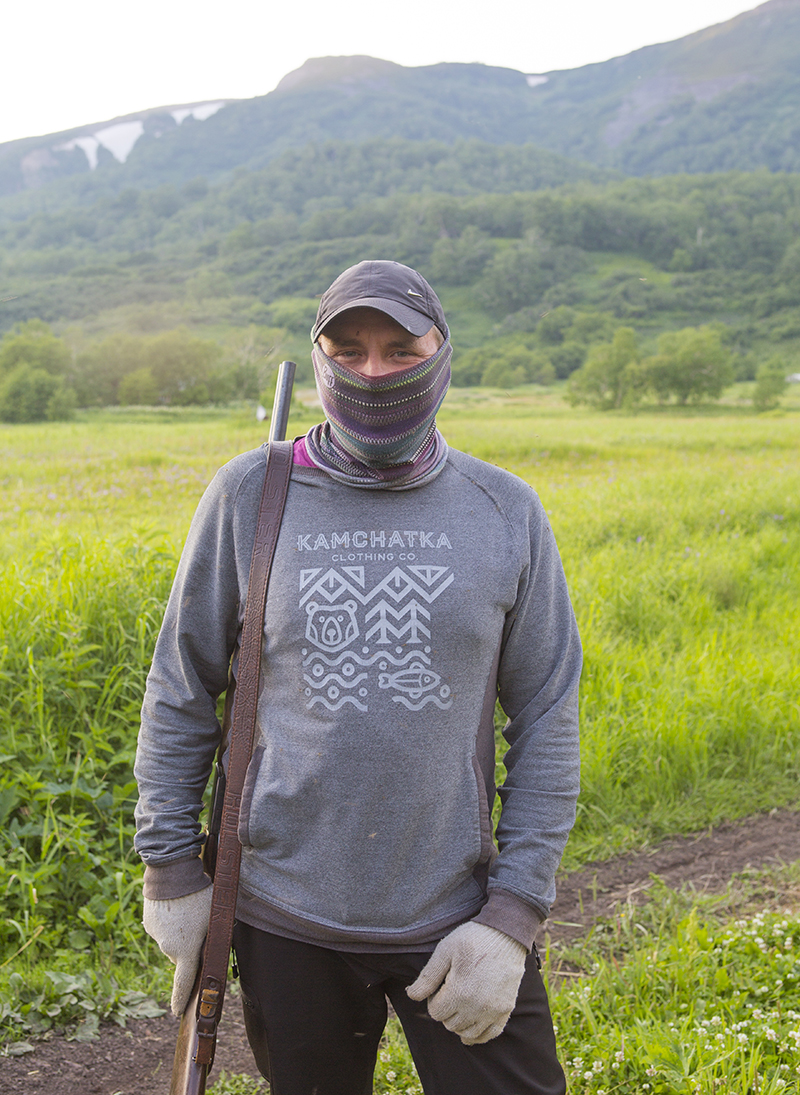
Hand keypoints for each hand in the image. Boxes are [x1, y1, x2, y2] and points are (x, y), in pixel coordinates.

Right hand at [143, 888, 212, 1015]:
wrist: (171, 873)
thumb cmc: (198, 895)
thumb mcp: (213, 916)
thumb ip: (212, 936)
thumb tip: (215, 946)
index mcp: (185, 951)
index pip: (184, 982)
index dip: (181, 999)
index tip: (178, 1012)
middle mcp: (167, 947)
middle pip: (180, 956)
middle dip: (189, 948)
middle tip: (199, 928)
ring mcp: (155, 935)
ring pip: (171, 941)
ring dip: (179, 932)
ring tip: (188, 909)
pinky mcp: (148, 921)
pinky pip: (162, 927)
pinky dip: (169, 921)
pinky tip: (177, 904)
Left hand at [406, 921, 526, 1044]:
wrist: (505, 933)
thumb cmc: (472, 938)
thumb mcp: (445, 950)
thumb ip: (428, 976)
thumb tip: (411, 995)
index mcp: (460, 992)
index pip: (435, 1013)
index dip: (433, 999)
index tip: (441, 984)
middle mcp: (477, 1007)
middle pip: (450, 1024)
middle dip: (445, 1010)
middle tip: (450, 991)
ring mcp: (494, 1010)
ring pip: (468, 1033)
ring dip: (459, 1022)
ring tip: (460, 1003)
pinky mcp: (505, 1010)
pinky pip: (490, 1035)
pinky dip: (479, 1035)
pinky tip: (471, 1026)